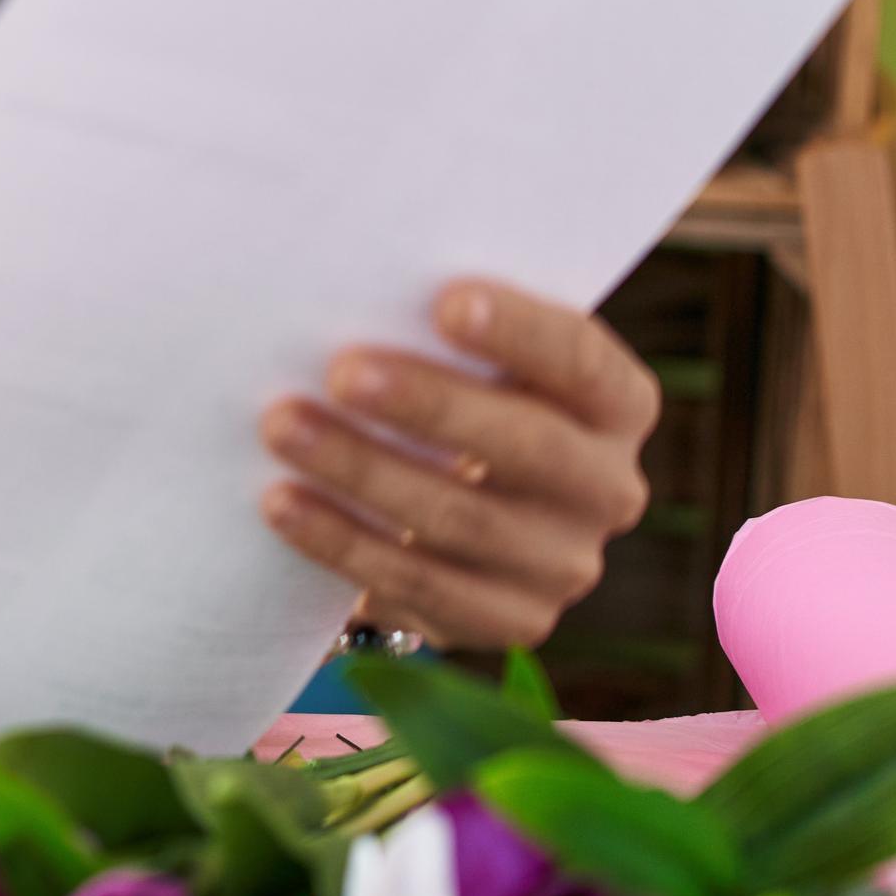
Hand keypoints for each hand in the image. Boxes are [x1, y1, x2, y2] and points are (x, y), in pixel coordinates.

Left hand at [257, 280, 658, 649]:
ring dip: (362, 470)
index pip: (580, 361)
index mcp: (615, 403)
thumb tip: (349, 275)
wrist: (440, 522)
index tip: (445, 300)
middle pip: (528, 446)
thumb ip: (435, 326)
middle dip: (429, 406)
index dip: (520, 332)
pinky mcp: (509, 620)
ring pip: (462, 520)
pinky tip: (280, 503)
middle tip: (341, 371)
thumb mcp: (462, 361)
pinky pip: (419, 586)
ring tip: (280, 426)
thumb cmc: (444, 401)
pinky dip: (342, 542)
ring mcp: (564, 564)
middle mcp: (608, 487)